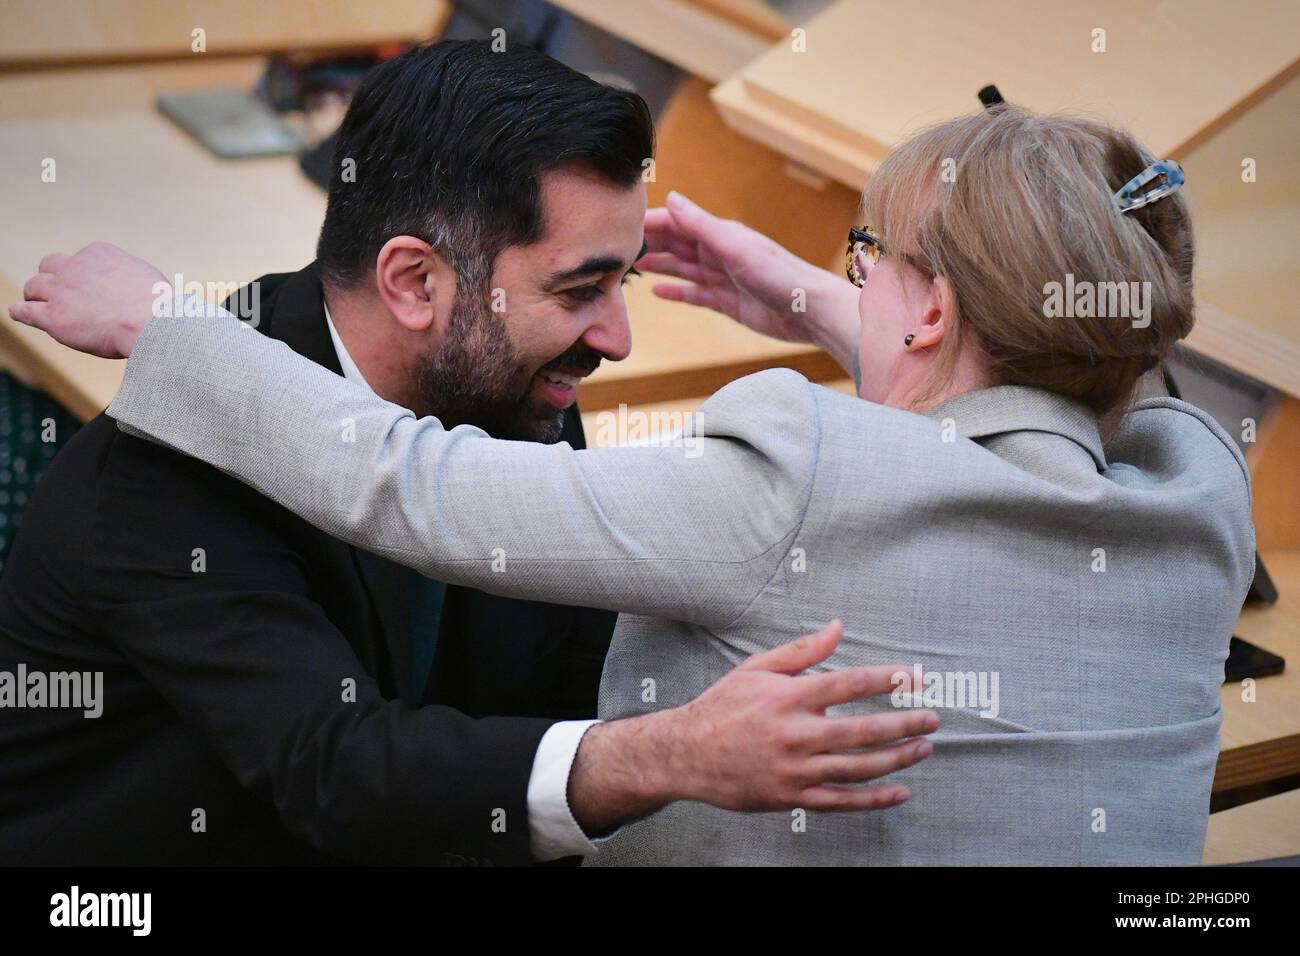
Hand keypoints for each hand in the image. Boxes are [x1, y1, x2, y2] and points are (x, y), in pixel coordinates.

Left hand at [9, 243, 166, 358]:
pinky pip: (24, 311)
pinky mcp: (52, 316)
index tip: (91, 289)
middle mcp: (75, 267)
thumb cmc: (158, 305)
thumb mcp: (145, 275)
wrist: (152, 322)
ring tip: (40, 305)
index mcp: (99, 253)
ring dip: (37, 295)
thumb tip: (130, 284)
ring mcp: (61, 290)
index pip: (81, 260)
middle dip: (54, 279)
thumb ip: (127, 275)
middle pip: (51, 266)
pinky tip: (21, 314)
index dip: (83, 276)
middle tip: (61, 294)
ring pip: (34, 286)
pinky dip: (21, 312)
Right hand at [568, 621, 937, 831]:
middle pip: (863, 730)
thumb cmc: (723, 707)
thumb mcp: (756, 669)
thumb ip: (801, 651)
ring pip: (858, 768)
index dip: (888, 680)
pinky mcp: (791, 797)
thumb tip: (837, 627)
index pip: (850, 684)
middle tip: (932, 718)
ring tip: (923, 748)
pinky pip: (841, 801)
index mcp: (788, 697)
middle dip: (905, 723)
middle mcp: (795, 734)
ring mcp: (795, 769)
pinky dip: (874, 799)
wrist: (686, 754)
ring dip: (897, 759)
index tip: (915, 678)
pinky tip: (899, 791)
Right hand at [640, 192, 858, 360]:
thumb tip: (670, 199)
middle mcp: (720, 253)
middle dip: (649, 244)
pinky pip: (695, 294)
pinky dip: (677, 292)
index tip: (620, 223)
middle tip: (615, 248)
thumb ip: (700, 224)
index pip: (676, 223)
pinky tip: (658, 293)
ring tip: (630, 267)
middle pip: (676, 245)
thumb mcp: (734, 245)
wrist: (808, 310)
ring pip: (683, 268)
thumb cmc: (778, 274)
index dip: (650, 222)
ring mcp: (723, 278)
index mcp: (720, 234)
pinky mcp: (728, 302)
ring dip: (659, 266)